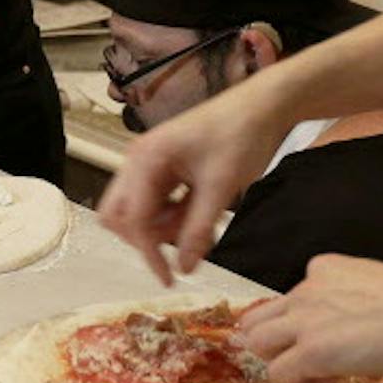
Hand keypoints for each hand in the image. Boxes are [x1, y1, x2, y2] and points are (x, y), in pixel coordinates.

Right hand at [96, 73, 294, 284]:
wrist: (263, 105)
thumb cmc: (241, 135)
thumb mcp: (221, 186)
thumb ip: (198, 230)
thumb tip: (184, 269)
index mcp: (146, 158)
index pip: (132, 218)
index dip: (149, 252)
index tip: (171, 278)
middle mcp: (139, 159)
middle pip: (119, 214)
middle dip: (145, 237)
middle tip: (181, 244)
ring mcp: (149, 162)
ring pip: (136, 210)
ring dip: (162, 227)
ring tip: (201, 224)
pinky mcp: (163, 167)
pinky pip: (154, 202)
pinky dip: (171, 216)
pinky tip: (201, 212)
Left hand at [236, 255, 382, 382]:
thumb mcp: (372, 288)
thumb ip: (347, 302)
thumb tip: (348, 331)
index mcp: (321, 269)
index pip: (289, 301)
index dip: (304, 326)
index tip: (335, 339)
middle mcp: (304, 289)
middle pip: (257, 320)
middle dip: (275, 344)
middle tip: (307, 362)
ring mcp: (304, 319)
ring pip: (257, 344)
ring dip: (280, 363)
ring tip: (316, 375)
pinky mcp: (311, 350)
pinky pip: (279, 373)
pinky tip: (329, 382)